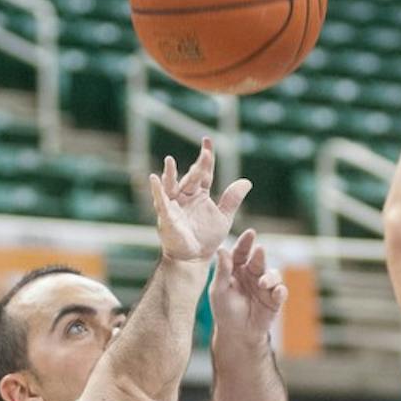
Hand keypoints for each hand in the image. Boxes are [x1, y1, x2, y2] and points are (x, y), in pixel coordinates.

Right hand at [149, 138, 251, 262]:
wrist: (194, 259)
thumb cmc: (207, 239)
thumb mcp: (224, 217)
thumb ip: (232, 199)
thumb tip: (247, 181)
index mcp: (199, 195)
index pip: (203, 173)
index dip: (206, 158)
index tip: (207, 141)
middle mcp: (185, 197)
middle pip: (191, 179)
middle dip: (197, 168)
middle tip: (205, 155)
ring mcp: (174, 206)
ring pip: (172, 186)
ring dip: (170, 174)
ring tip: (170, 161)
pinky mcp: (167, 217)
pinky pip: (161, 203)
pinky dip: (157, 191)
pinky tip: (154, 179)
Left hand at [210, 229, 287, 344]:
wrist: (236, 333)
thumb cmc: (224, 310)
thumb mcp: (219, 290)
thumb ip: (222, 271)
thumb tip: (221, 249)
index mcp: (237, 268)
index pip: (241, 252)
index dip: (246, 242)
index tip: (250, 233)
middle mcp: (253, 274)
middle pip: (258, 260)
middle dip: (260, 256)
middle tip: (260, 251)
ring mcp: (265, 286)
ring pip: (273, 275)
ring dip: (270, 277)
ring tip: (263, 283)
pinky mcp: (274, 300)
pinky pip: (280, 292)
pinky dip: (280, 291)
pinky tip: (276, 292)